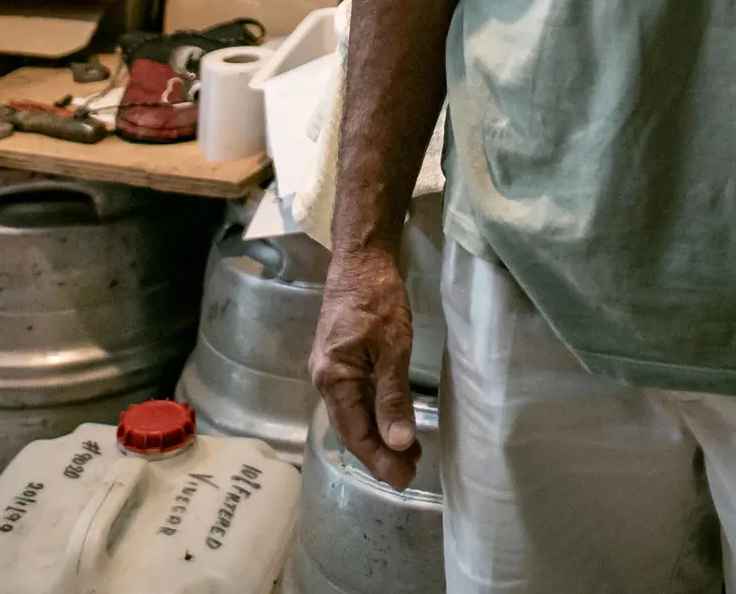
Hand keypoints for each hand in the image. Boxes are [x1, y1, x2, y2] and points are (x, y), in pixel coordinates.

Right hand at [310, 243, 421, 485]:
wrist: (361, 257)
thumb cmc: (377, 298)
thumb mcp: (393, 347)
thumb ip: (393, 396)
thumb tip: (399, 442)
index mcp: (332, 378)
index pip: (356, 433)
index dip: (379, 459)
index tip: (404, 479)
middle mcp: (324, 378)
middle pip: (351, 428)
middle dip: (380, 453)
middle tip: (411, 471)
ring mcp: (329, 368)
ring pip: (352, 414)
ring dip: (378, 435)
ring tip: (408, 452)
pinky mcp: (339, 358)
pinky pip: (354, 398)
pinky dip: (374, 414)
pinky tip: (391, 420)